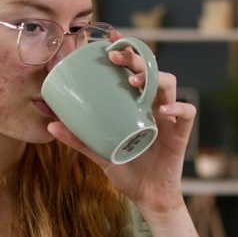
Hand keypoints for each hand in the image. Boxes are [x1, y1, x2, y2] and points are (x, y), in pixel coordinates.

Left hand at [47, 40, 194, 213]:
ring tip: (134, 83)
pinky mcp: (181, 133)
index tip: (111, 39)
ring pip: (169, 84)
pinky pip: (186, 113)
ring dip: (153, 78)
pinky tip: (163, 110)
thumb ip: (79, 139)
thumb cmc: (127, 170)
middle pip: (150, 70)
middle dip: (135, 59)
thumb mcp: (99, 153)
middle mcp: (154, 105)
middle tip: (116, 60)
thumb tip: (50, 126)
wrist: (148, 197)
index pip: (134, 70)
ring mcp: (168, 117)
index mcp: (136, 104)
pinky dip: (178, 107)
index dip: (127, 51)